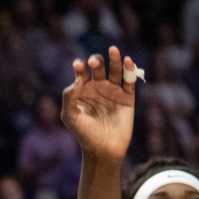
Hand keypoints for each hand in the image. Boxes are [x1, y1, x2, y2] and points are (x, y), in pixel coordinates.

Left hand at [62, 48, 137, 162]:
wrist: (104, 149)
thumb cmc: (84, 134)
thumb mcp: (70, 116)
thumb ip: (69, 97)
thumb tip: (76, 81)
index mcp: (84, 90)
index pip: (81, 72)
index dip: (79, 66)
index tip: (78, 65)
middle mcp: (99, 87)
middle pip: (99, 68)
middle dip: (96, 61)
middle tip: (93, 63)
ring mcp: (114, 91)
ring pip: (115, 70)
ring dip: (114, 59)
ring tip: (113, 50)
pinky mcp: (128, 97)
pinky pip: (129, 80)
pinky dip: (129, 70)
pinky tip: (127, 61)